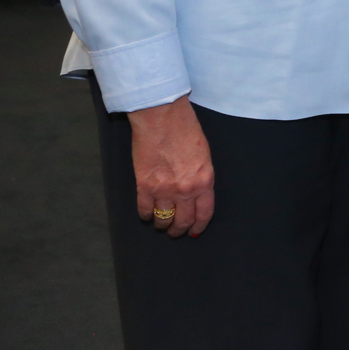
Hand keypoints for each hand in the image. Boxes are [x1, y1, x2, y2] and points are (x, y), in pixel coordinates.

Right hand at [128, 95, 215, 238]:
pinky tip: (147, 214)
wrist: (162, 117)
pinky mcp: (144, 185)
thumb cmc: (186, 129)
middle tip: (176, 232)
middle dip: (180, 230)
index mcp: (204, 181)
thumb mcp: (204, 155)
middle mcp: (185, 190)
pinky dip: (145, 215)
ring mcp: (164, 189)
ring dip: (162, 224)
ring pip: (163, 218)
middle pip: (183, 220)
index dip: (198, 226)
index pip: (204, 213)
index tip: (194, 231)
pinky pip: (144, 209)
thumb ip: (200, 176)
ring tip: (161, 224)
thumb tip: (196, 192)